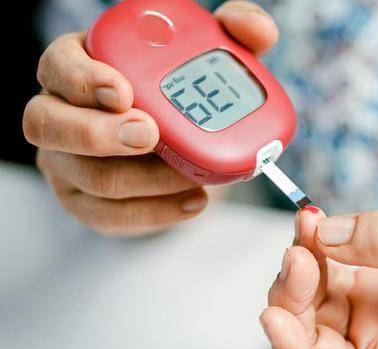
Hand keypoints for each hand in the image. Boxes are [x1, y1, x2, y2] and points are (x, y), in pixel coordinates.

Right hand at [23, 1, 278, 235]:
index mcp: (82, 66)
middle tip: (151, 135)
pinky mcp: (87, 203)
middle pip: (47, 124)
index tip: (125, 91)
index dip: (84, 78)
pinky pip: (109, 216)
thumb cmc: (183, 95)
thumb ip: (232, 34)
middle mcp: (62, 113)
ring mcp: (67, 163)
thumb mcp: (208, 57)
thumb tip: (257, 30)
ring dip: (146, 179)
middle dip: (98, 134)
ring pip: (87, 177)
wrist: (185, 151)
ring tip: (191, 175)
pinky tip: (192, 201)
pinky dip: (156, 213)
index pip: (60, 66)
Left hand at [261, 201, 377, 348]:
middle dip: (296, 298)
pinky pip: (332, 272)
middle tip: (298, 253)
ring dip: (304, 264)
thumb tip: (325, 236)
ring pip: (315, 304)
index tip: (274, 317)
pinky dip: (320, 247)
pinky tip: (319, 224)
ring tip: (311, 225)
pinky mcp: (377, 287)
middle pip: (316, 342)